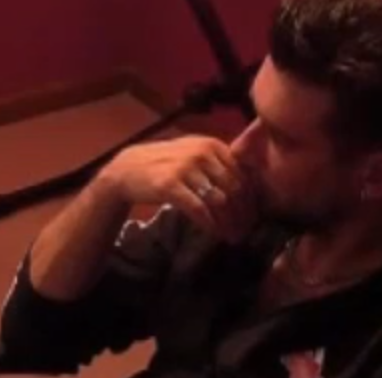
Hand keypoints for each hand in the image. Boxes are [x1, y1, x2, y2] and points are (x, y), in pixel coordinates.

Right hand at [96, 136, 255, 243]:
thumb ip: (220, 163)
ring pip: (220, 201)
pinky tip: (215, 234)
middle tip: (244, 232)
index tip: (252, 218)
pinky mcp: (170, 185)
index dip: (251, 199)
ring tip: (232, 236)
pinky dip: (211, 225)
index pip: (242, 174)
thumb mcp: (194, 153)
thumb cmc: (166, 163)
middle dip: (243, 214)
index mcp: (212, 145)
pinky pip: (199, 210)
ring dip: (229, 223)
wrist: (129, 168)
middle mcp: (201, 153)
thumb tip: (251, 187)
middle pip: (234, 189)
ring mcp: (185, 168)